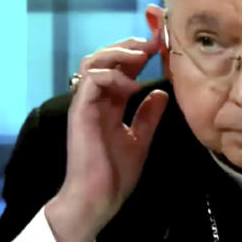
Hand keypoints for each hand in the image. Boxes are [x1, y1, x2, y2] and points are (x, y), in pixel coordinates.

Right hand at [44, 33, 168, 241]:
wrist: (98, 198)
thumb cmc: (115, 174)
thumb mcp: (140, 139)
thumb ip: (148, 116)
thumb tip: (161, 93)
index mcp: (108, 104)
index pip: (119, 69)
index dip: (138, 54)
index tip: (161, 46)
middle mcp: (95, 100)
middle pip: (103, 57)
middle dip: (128, 46)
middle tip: (152, 43)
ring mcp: (85, 104)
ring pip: (93, 62)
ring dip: (117, 54)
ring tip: (141, 56)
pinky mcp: (80, 112)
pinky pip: (91, 81)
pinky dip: (112, 77)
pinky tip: (131, 85)